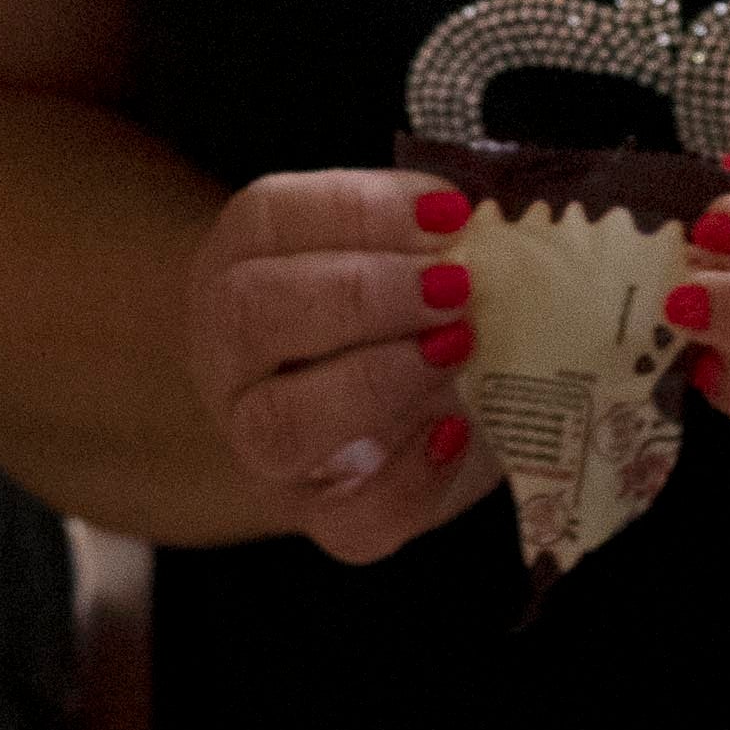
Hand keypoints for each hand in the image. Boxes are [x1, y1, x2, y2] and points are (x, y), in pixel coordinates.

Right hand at [186, 169, 504, 564]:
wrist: (394, 418)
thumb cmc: (402, 316)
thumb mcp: (409, 258)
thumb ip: (437, 238)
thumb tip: (498, 228)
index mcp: (242, 262)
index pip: (268, 218)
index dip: (359, 211)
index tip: (448, 214)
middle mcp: (231, 356)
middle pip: (249, 314)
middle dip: (360, 294)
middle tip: (454, 289)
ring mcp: (265, 448)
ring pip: (278, 426)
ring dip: (375, 382)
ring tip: (458, 351)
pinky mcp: (325, 518)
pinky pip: (352, 519)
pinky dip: (413, 478)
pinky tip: (459, 434)